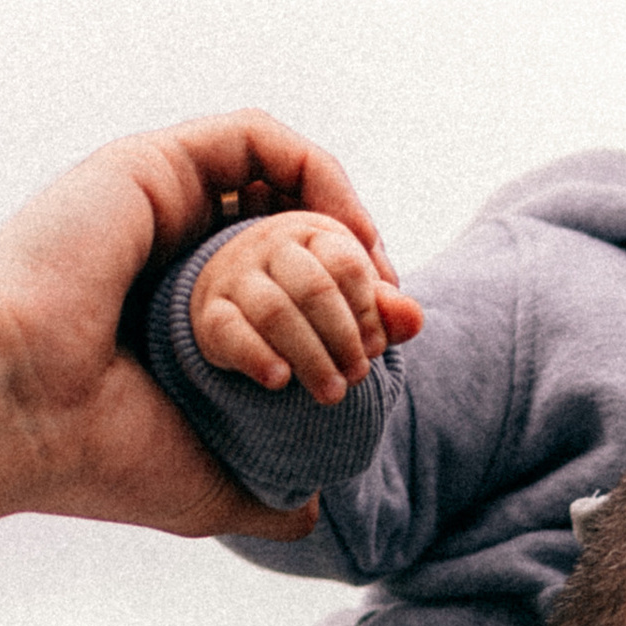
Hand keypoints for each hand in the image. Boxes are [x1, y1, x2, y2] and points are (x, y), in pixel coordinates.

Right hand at [0, 115, 377, 536]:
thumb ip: (265, 499)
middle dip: (358, 270)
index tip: (391, 347)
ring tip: (374, 275)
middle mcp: (167, 257)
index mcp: (178, 324)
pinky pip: (255, 136)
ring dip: (342, 221)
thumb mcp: (209, 491)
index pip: (281, 291)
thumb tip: (311, 510)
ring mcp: (157, 206)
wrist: (22, 410)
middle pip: (287, 233)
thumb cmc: (101, 456)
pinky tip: (345, 230)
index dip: (349, 308)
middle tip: (394, 318)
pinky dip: (314, 172)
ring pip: (277, 184)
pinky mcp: (152, 164)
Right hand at [187, 209, 422, 402]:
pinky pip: (232, 332)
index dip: (368, 312)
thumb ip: (385, 312)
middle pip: (315, 289)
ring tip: (332, 394)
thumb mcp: (353, 305)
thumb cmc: (312, 311)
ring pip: (276, 313)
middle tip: (358, 376)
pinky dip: (258, 359)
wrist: (246, 317)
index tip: (376, 347)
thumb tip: (414, 318)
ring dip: (311, 359)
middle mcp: (269, 244)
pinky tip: (280, 381)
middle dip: (344, 339)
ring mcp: (235, 276)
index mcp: (311, 231)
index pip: (347, 263)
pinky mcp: (210, 313)